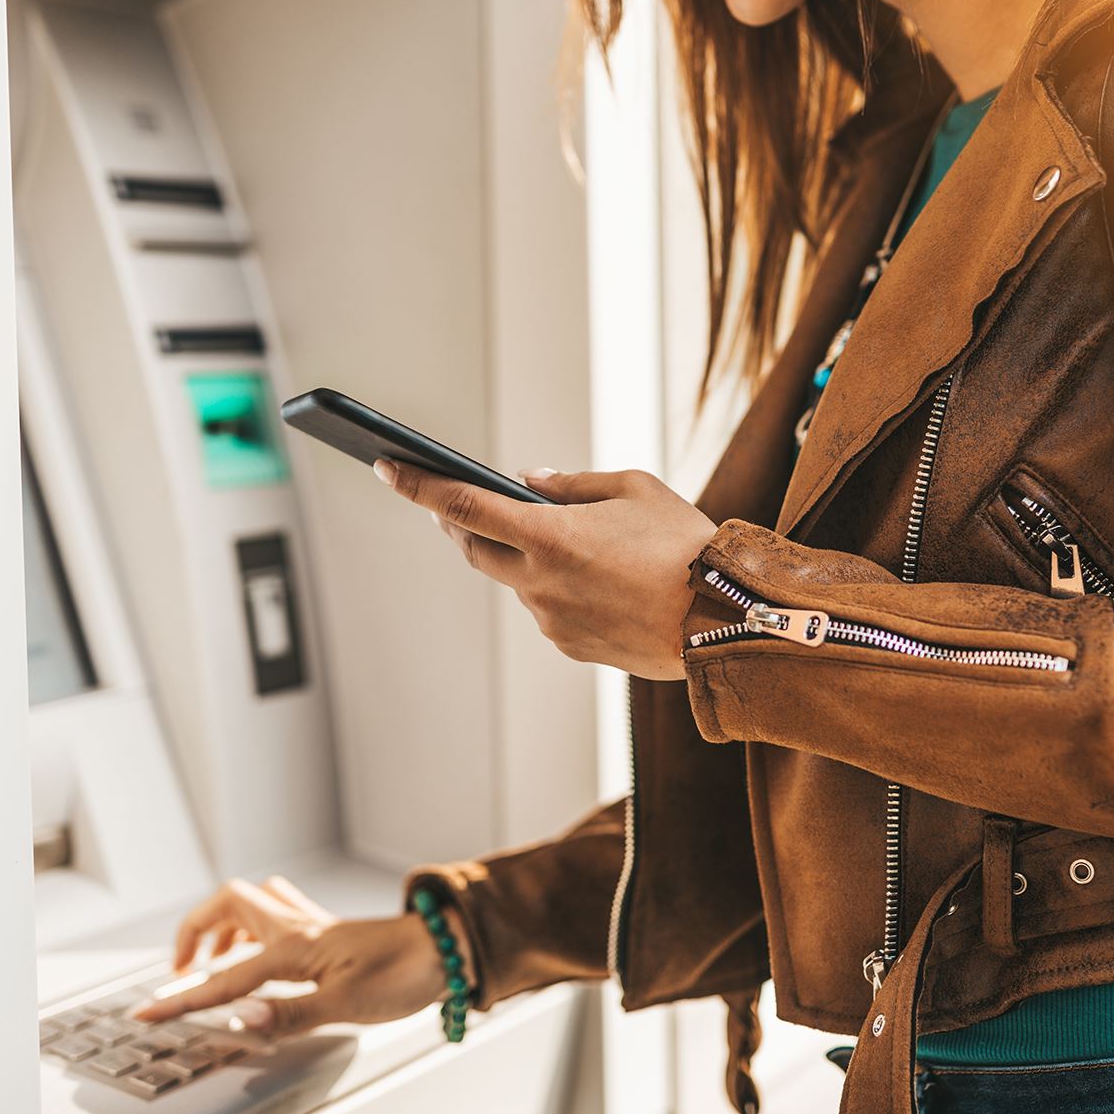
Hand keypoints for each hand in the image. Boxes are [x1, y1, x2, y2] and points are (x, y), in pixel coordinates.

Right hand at [128, 876, 464, 1036]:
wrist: (448, 950)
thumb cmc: (405, 973)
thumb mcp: (345, 1006)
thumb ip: (289, 1014)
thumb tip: (243, 1020)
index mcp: (293, 947)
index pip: (224, 977)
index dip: (183, 999)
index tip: (148, 1012)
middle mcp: (298, 928)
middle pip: (228, 905)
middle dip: (193, 932)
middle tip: (179, 969)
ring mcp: (313, 926)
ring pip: (253, 904)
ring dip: (222, 925)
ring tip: (211, 958)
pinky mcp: (328, 933)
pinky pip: (278, 916)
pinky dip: (254, 929)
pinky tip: (261, 952)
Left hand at [375, 460, 718, 680]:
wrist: (726, 620)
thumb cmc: (686, 545)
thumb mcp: (635, 489)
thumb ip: (572, 483)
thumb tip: (526, 481)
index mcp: (550, 536)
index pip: (462, 505)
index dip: (418, 485)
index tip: (387, 467)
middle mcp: (540, 582)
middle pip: (474, 548)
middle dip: (457, 523)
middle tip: (450, 502)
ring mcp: (552, 620)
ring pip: (514, 581)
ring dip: (518, 556)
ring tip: (556, 539)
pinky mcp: (571, 646)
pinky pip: (546, 609)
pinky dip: (554, 587)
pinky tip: (592, 579)